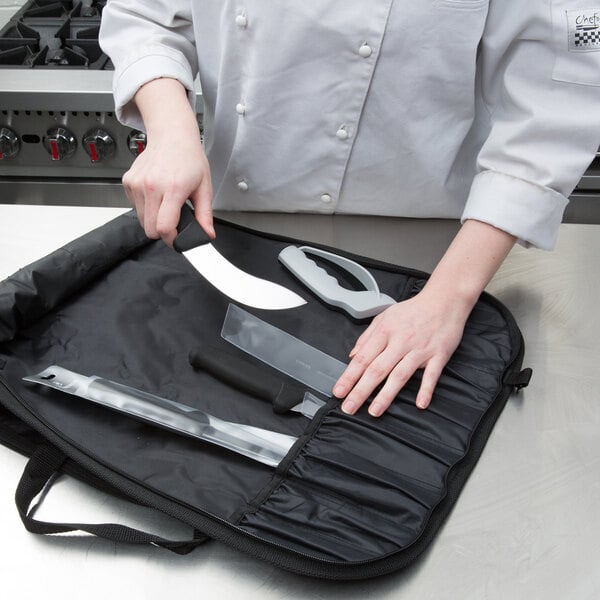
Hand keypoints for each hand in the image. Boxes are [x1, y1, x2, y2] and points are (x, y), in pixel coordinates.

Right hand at [122, 78, 213, 245]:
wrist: (172, 135)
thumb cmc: (189, 159)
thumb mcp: (204, 187)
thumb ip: (205, 215)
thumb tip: (207, 234)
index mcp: (173, 188)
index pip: (164, 228)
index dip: (171, 239)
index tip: (177, 238)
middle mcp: (151, 186)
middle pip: (150, 229)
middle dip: (162, 231)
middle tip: (174, 222)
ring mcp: (137, 184)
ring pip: (141, 221)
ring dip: (153, 219)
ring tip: (166, 204)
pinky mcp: (127, 182)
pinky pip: (135, 207)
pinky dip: (145, 207)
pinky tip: (156, 195)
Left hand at [332, 219, 516, 416]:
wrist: (445, 300)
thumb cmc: (414, 310)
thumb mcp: (385, 316)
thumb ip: (367, 336)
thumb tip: (352, 355)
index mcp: (385, 332)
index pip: (362, 358)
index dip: (349, 376)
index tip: (339, 391)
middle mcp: (400, 341)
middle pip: (377, 369)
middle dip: (360, 390)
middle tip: (349, 407)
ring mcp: (419, 349)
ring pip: (399, 375)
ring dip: (386, 395)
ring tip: (374, 411)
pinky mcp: (438, 355)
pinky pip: (431, 375)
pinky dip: (426, 389)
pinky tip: (420, 404)